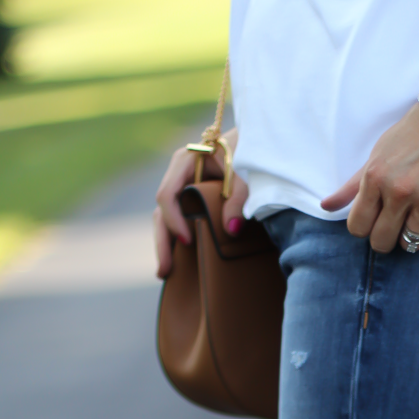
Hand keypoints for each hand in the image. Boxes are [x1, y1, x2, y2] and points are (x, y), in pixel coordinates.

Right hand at [153, 128, 248, 278]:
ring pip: (165, 217)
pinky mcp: (190, 198)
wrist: (257, 145)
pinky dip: (176, 239)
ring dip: (165, 244)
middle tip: (165, 271)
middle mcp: (179, 174)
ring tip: (165, 273)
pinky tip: (177, 263)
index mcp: (186, 161)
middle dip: (163, 241)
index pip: (168, 194)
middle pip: (161, 210)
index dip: (174, 220)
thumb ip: (240, 198)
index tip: (189, 242)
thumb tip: (232, 230)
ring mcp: (182, 187)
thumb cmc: (250, 154)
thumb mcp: (247, 173)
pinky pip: (178, 219)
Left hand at [321, 104, 418, 252]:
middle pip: (381, 242)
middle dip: (383, 238)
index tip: (372, 219)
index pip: (357, 228)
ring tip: (412, 220)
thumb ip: (351, 188)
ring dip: (408, 237)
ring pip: (410, 244)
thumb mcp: (375, 159)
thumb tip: (326, 207)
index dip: (363, 227)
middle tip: (391, 226)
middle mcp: (399, 191)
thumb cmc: (407, 140)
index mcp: (375, 179)